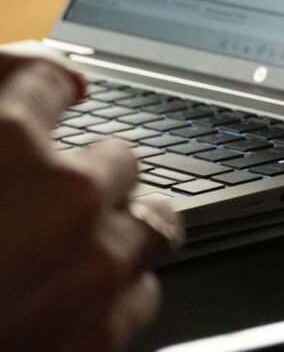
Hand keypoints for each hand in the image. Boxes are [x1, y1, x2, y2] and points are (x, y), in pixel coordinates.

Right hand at [0, 52, 176, 351]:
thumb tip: (39, 80)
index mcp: (0, 142)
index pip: (47, 76)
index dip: (44, 89)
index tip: (54, 96)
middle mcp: (62, 194)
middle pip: (116, 158)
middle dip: (82, 181)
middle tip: (38, 211)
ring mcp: (93, 266)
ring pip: (149, 223)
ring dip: (110, 237)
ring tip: (61, 261)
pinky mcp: (103, 333)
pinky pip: (139, 295)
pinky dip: (107, 300)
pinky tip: (57, 310)